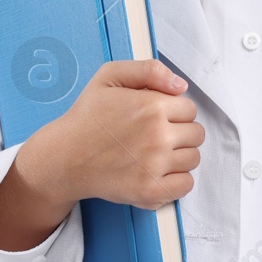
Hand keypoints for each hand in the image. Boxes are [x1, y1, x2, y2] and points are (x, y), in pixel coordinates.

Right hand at [28, 59, 204, 211]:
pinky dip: (177, 180)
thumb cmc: (87, 117)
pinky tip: (159, 171)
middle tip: (157, 135)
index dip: (174, 112)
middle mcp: (157, 136)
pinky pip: (185, 185)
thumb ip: (149, 70)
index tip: (158, 117)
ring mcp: (154, 166)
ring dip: (180, 155)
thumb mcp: (110, 76)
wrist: (65, 157)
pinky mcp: (149, 191)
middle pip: (196, 134)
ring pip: (193, 159)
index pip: (190, 109)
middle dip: (181, 132)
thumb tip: (180, 85)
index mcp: (152, 106)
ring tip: (157, 153)